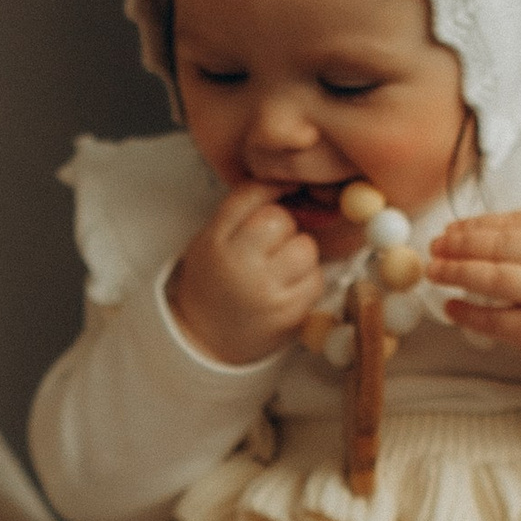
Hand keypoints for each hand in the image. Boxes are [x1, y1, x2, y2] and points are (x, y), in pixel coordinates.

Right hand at [166, 182, 327, 366]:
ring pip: (306, 249)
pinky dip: (307, 280)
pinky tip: (286, 288)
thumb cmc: (214, 279)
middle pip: (284, 221)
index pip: (255, 196)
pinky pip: (316, 280)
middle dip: (283, 229)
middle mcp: (240, 267)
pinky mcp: (289, 316)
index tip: (269, 211)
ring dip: (299, 254)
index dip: (270, 199)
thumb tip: (292, 181)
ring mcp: (268, 294)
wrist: (205, 339)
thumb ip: (245, 204)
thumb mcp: (212, 235)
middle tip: (267, 248)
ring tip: (279, 268)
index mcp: (217, 242)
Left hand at [427, 208, 520, 435]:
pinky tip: (450, 307)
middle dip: (458, 246)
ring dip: (456, 272)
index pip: (510, 222)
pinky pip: (495, 319)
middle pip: (497, 247)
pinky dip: (468, 313)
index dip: (474, 225)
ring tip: (433, 271)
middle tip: (433, 247)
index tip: (449, 230)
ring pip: (493, 279)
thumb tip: (468, 232)